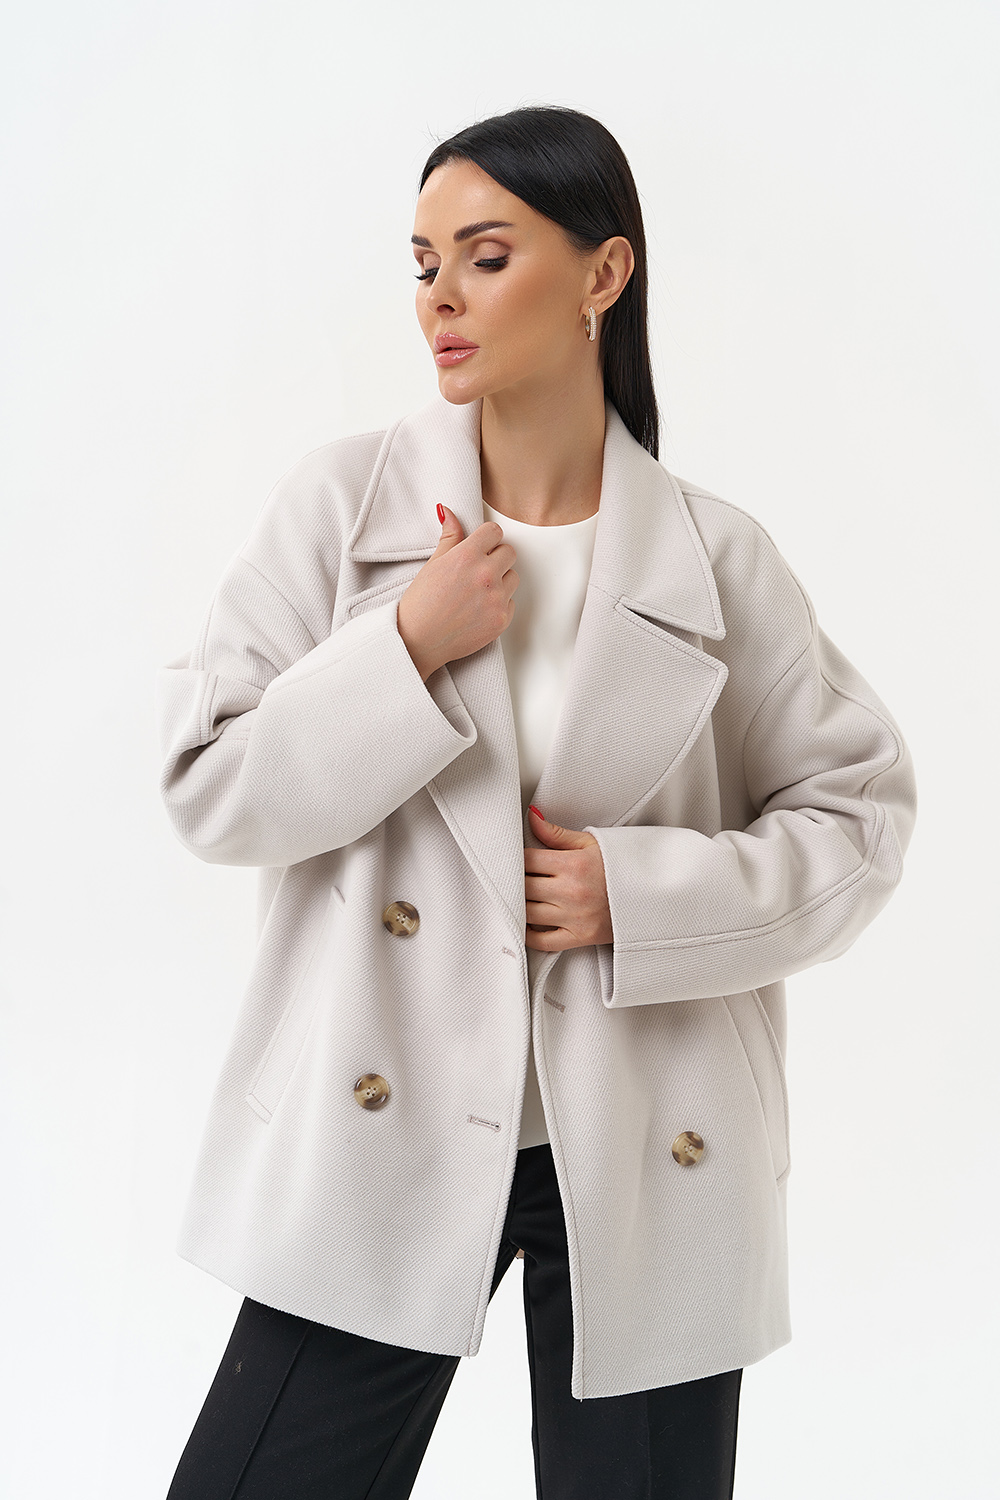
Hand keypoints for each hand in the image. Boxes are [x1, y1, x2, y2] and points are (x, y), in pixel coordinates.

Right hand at [396, 506, 518, 680]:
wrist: (418, 641)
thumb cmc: (421, 604)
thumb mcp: (433, 564)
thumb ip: (449, 537)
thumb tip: (447, 511)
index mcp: (467, 556)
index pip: (495, 531)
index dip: (487, 539)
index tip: (481, 547)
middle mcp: (486, 575)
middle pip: (509, 552)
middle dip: (496, 557)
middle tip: (477, 570)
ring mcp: (496, 599)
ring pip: (513, 577)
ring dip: (501, 581)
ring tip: (477, 592)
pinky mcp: (502, 620)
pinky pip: (511, 602)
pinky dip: (499, 604)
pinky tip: (478, 609)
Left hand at [523, 806, 613, 950]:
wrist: (652, 896)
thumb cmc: (622, 867)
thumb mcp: (592, 844)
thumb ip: (557, 834)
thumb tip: (531, 817)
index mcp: (574, 865)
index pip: (527, 860)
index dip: (515, 858)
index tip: (514, 858)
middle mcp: (572, 892)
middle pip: (523, 886)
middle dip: (514, 881)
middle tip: (512, 878)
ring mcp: (574, 917)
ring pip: (527, 913)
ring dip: (518, 905)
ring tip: (519, 897)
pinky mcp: (579, 938)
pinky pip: (542, 941)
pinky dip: (529, 933)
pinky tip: (528, 922)